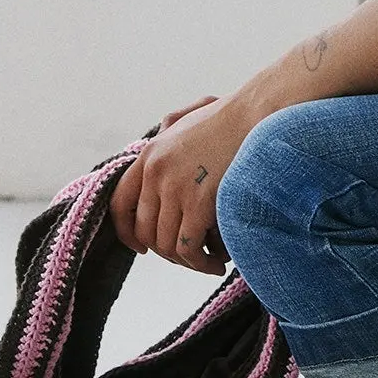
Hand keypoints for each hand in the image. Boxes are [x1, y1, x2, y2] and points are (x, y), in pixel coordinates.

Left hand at [110, 96, 250, 273]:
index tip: (142, 249)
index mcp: (150, 154)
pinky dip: (201, 263)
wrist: (258, 114)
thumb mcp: (189, 116)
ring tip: (209, 264)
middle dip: (166, 252)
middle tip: (190, 257)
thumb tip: (163, 135)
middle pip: (145, 231)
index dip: (128, 233)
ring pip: (166, 244)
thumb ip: (170, 129)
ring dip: (187, 262)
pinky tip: (217, 264)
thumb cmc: (232, 116)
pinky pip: (188, 247)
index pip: (120, 205)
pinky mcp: (198, 202)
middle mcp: (155, 172)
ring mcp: (175, 188)